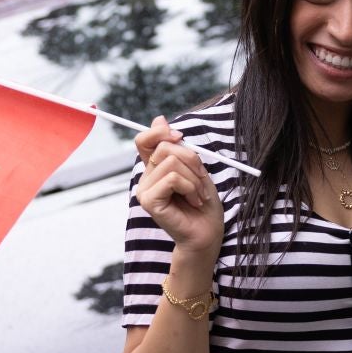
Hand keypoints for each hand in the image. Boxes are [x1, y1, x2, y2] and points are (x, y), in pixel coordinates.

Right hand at [133, 117, 222, 255]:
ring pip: (170, 162)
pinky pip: (172, 178)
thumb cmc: (203, 203)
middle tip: (202, 179)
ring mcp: (144, 190)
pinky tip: (194, 200)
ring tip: (199, 194)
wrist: (206, 233)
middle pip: (164, 147)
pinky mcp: (149, 201)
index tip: (180, 137)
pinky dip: (190, 186)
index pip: (144, 140)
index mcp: (154, 169)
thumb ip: (176, 147)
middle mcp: (145, 178)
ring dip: (194, 177)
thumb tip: (158, 119)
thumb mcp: (194, 168)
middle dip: (191, 159)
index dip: (161, 132)